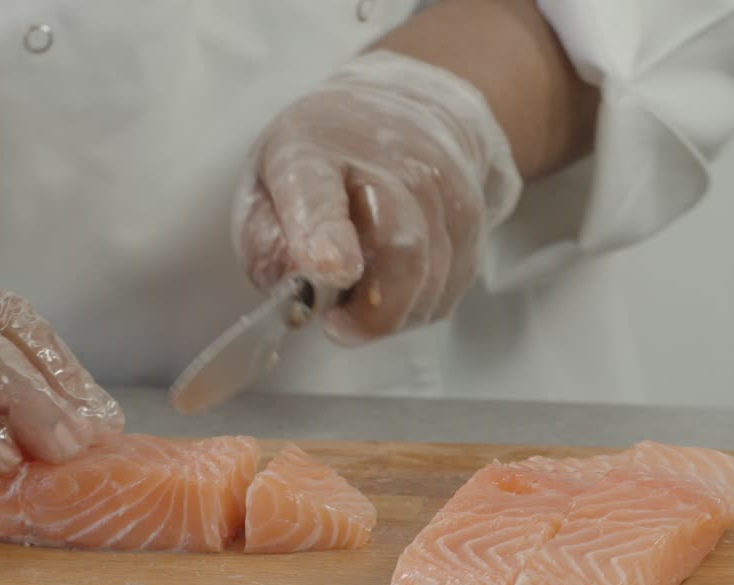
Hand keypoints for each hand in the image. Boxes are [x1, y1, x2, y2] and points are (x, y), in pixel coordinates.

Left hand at [231, 50, 520, 344]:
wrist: (399, 109)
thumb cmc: (318, 161)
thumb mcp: (263, 188)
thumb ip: (266, 244)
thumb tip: (294, 290)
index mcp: (312, 151)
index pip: (320, 193)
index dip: (326, 236)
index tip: (330, 272)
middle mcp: (387, 159)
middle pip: (399, 245)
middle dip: (372, 309)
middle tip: (337, 327)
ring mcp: (439, 184)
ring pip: (430, 276)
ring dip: (392, 313)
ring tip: (359, 304)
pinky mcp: (471, 214)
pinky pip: (448, 287)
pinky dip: (418, 307)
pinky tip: (392, 291)